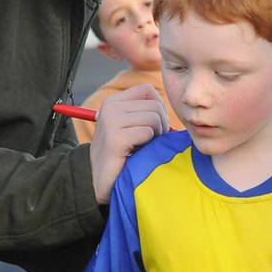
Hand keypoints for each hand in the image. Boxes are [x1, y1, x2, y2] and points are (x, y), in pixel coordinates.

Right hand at [89, 84, 167, 203]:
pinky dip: (148, 144)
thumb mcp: (130, 127)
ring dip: (156, 135)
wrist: (100, 181)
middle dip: (161, 124)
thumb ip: (144, 113)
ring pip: (154, 117)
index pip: (147, 90)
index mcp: (113, 102)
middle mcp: (110, 107)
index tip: (154, 126)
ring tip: (144, 147)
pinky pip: (147, 132)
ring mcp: (111, 121)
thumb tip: (170, 107)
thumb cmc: (122, 156)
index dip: (158, 107)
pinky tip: (137, 153)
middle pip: (155, 105)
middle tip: (151, 142)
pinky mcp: (115, 138)